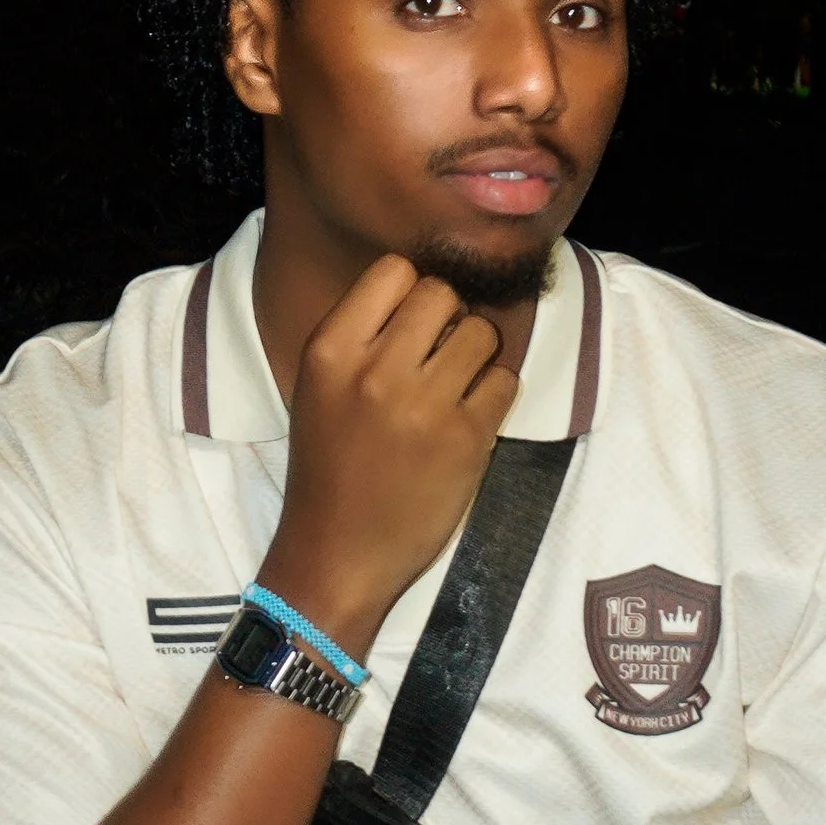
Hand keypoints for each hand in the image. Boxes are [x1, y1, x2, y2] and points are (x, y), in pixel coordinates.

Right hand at [267, 254, 518, 650]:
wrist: (337, 554)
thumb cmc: (329, 471)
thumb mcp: (320, 391)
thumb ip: (361, 338)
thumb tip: (424, 292)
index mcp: (330, 351)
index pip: (394, 271)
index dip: (410, 292)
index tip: (409, 326)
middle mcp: (375, 370)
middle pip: (442, 292)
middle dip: (448, 318)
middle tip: (438, 357)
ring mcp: (423, 404)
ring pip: (481, 331)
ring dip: (478, 355)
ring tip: (456, 388)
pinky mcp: (466, 439)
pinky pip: (505, 380)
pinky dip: (494, 395)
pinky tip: (469, 420)